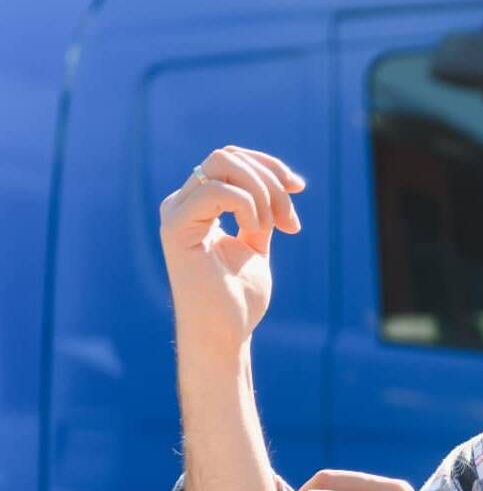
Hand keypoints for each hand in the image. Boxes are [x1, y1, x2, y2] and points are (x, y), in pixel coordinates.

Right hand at [158, 144, 306, 354]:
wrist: (225, 333)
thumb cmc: (239, 298)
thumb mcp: (257, 244)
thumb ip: (261, 213)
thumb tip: (283, 183)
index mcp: (199, 205)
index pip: (231, 159)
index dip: (270, 167)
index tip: (299, 188)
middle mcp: (182, 203)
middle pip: (228, 156)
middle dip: (270, 180)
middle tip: (288, 222)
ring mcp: (176, 212)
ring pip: (223, 164)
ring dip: (262, 194)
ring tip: (272, 230)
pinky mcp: (175, 227)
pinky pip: (215, 191)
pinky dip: (248, 206)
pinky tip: (256, 231)